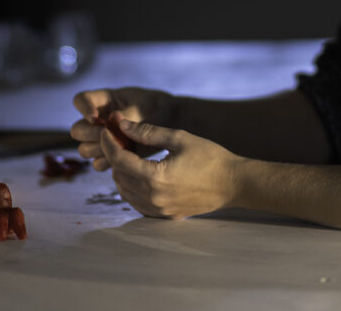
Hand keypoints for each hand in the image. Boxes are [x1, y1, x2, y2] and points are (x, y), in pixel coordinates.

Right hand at [70, 87, 175, 170]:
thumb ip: (130, 114)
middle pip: (77, 130)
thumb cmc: (157, 107)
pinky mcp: (111, 155)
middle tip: (108, 135)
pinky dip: (108, 163)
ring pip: (84, 150)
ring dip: (99, 150)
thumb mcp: (145, 106)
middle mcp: (99, 120)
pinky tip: (125, 158)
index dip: (83, 109)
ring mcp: (103, 139)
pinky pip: (98, 164)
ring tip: (121, 146)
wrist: (171, 122)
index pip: (81, 100)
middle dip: (91, 134)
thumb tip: (116, 121)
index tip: (95, 118)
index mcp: (104, 100)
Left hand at [100, 119, 241, 219]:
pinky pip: (137, 203)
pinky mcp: (165, 215)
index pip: (119, 160)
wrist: (233, 183)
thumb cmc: (210, 157)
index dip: (109, 144)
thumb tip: (123, 125)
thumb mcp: (179, 138)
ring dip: (121, 173)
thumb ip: (148, 133)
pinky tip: (139, 174)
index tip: (107, 131)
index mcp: (155, 177)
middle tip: (118, 140)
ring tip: (128, 155)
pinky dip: (132, 188)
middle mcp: (153, 198)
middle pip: (119, 176)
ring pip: (125, 192)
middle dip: (114, 156)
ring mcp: (159, 210)